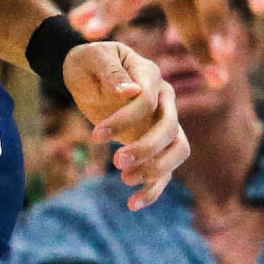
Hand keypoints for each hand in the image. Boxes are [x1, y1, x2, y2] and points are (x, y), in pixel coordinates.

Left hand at [62, 40, 188, 208]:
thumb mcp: (93, 59)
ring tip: (125, 180)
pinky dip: (153, 188)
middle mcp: (164, 100)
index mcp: (150, 74)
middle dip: (145, 149)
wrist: (86, 74)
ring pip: (177, 150)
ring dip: (156, 169)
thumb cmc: (89, 62)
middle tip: (115, 162)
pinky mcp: (154, 142)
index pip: (149, 101)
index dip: (125, 120)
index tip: (96, 136)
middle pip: (170, 129)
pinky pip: (165, 169)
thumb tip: (131, 91)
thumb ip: (111, 72)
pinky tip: (133, 204)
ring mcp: (163, 122)